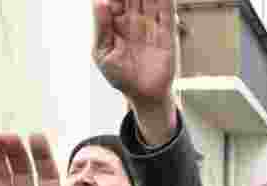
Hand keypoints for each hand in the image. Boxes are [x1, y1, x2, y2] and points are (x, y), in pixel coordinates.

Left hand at [93, 0, 177, 144]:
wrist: (144, 95)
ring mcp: (150, 26)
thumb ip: (101, 28)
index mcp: (115, 24)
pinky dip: (166, 1)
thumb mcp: (103, 54)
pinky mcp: (166, 34)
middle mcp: (133, 21)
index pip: (115, 0)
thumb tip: (100, 2)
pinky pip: (167, 13)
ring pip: (150, 0)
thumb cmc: (120, 77)